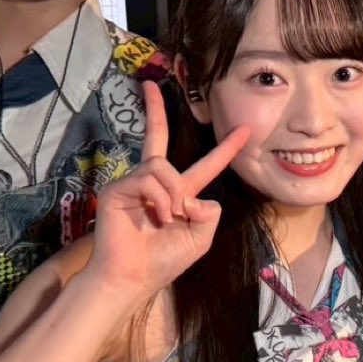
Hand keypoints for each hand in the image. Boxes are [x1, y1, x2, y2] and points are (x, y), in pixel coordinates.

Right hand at [85, 82, 250, 302]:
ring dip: (173, 194)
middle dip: (155, 110)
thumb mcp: (201, 237)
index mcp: (180, 194)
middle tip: (150, 84)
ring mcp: (135, 183)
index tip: (244, 130)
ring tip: (169, 217)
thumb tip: (193, 195)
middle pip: (158, 137)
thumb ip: (210, 213)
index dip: (225, 149)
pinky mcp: (118, 188)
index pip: (205, 166)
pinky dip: (159, 198)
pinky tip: (156, 217)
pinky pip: (148, 178)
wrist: (133, 277)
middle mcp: (156, 182)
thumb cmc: (164, 260)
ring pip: (164, 167)